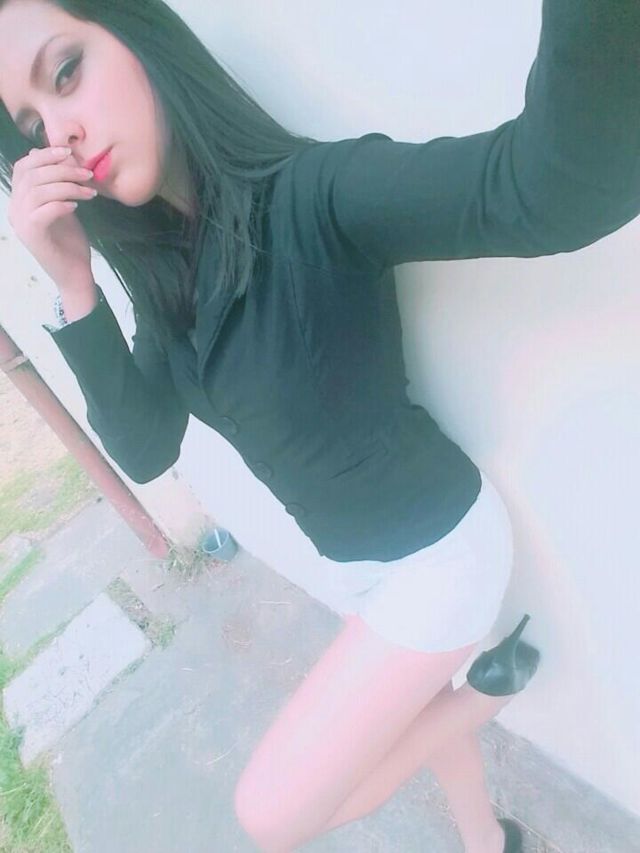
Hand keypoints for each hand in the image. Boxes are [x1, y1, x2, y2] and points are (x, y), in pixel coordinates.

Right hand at [7, 146, 97, 289]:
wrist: (75, 274)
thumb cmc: (70, 241)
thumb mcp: (63, 206)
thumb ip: (56, 185)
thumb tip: (54, 156)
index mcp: (19, 200)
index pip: (22, 167)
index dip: (44, 155)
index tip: (69, 152)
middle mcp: (15, 210)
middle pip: (31, 176)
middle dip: (62, 169)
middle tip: (87, 173)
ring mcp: (21, 223)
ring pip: (38, 191)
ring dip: (67, 186)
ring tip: (89, 191)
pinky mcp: (32, 235)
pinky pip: (43, 211)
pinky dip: (61, 204)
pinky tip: (77, 206)